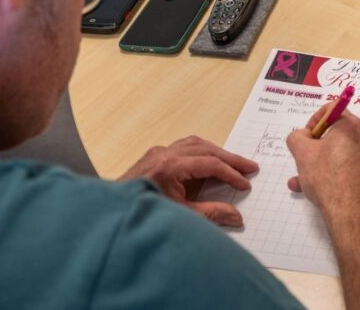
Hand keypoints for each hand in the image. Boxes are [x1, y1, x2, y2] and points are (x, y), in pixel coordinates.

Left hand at [119, 135, 258, 226]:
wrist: (110, 214)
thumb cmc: (141, 213)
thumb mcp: (180, 216)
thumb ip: (211, 213)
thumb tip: (236, 216)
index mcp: (170, 166)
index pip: (210, 164)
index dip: (231, 174)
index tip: (245, 183)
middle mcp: (164, 154)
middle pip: (206, 149)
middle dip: (230, 159)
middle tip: (250, 166)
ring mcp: (157, 153)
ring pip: (195, 144)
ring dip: (216, 151)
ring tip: (233, 161)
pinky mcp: (153, 157)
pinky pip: (183, 146)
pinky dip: (200, 151)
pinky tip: (208, 159)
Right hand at [285, 106, 359, 218]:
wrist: (351, 213)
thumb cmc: (327, 177)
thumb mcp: (302, 153)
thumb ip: (297, 136)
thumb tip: (303, 136)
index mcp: (352, 126)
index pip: (332, 108)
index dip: (314, 120)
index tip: (306, 137)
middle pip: (337, 132)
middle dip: (316, 146)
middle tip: (303, 159)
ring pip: (341, 153)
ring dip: (320, 163)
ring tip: (301, 180)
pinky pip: (349, 166)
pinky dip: (334, 173)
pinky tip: (316, 189)